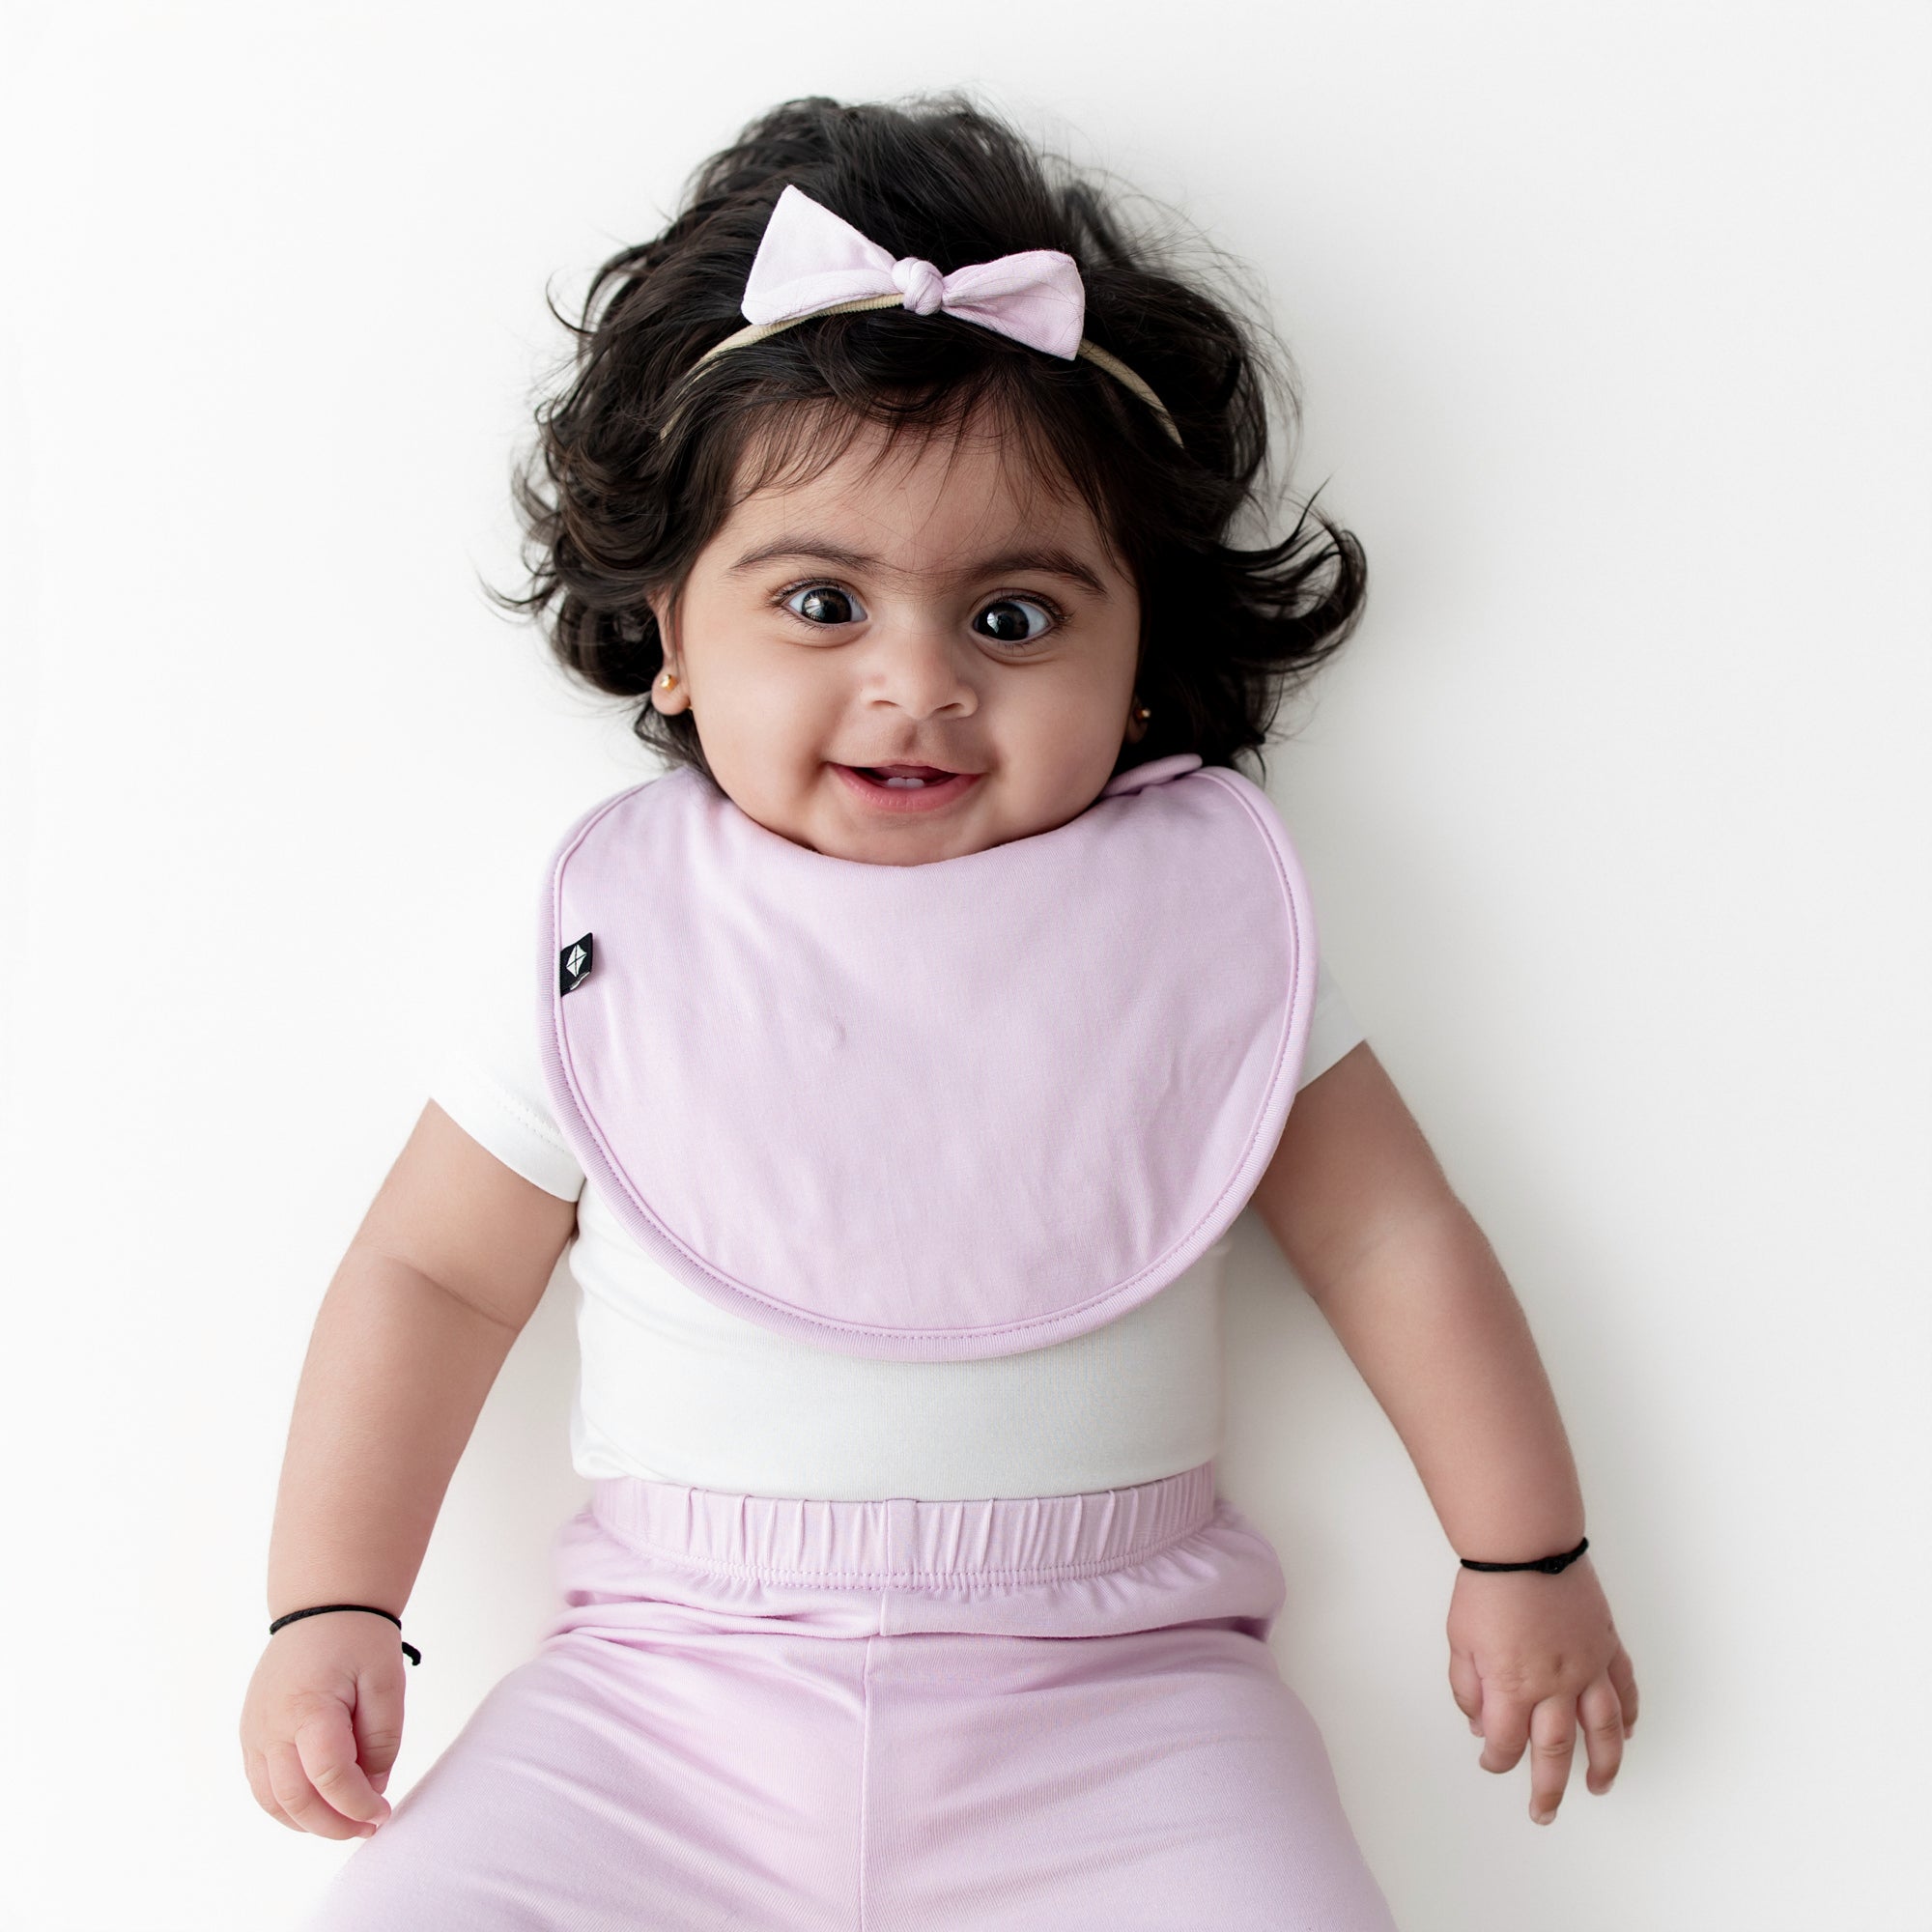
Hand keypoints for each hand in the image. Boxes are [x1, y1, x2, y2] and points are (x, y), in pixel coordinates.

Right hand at [239, 1612, 406, 1838]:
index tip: (384, 1812)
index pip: (329, 1776)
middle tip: (369, 1826)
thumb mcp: (387, 1682)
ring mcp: (254, 1732)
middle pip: (295, 1799)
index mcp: (307, 1708)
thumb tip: (372, 1791)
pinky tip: (319, 1808)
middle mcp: (271, 1726)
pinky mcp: (250, 1735)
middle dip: (334, 1824)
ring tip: (347, 1823)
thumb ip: (382, 1741)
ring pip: (272, 1802)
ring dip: (309, 1823)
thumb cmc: (358, 1640)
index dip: (357, 1804)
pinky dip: (288, 1807)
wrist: (321, 1607)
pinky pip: (262, 1786)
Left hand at [1446, 1554, 1637, 1825]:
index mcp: (1513, 1686)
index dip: (1497, 1761)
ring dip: (1603, 1764)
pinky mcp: (1606, 1647)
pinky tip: (1626, 1733)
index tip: (1492, 1763)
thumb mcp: (1460, 1641)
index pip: (1506, 1743)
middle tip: (1544, 1812)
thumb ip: (1469, 1688)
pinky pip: (1624, 1690)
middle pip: (1555, 1751)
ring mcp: (1586, 1668)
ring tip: (1598, 1786)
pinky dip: (1627, 1715)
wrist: (1525, 1545)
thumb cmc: (1488, 1588)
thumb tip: (1481, 1724)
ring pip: (1602, 1730)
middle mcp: (1555, 1686)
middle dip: (1548, 1788)